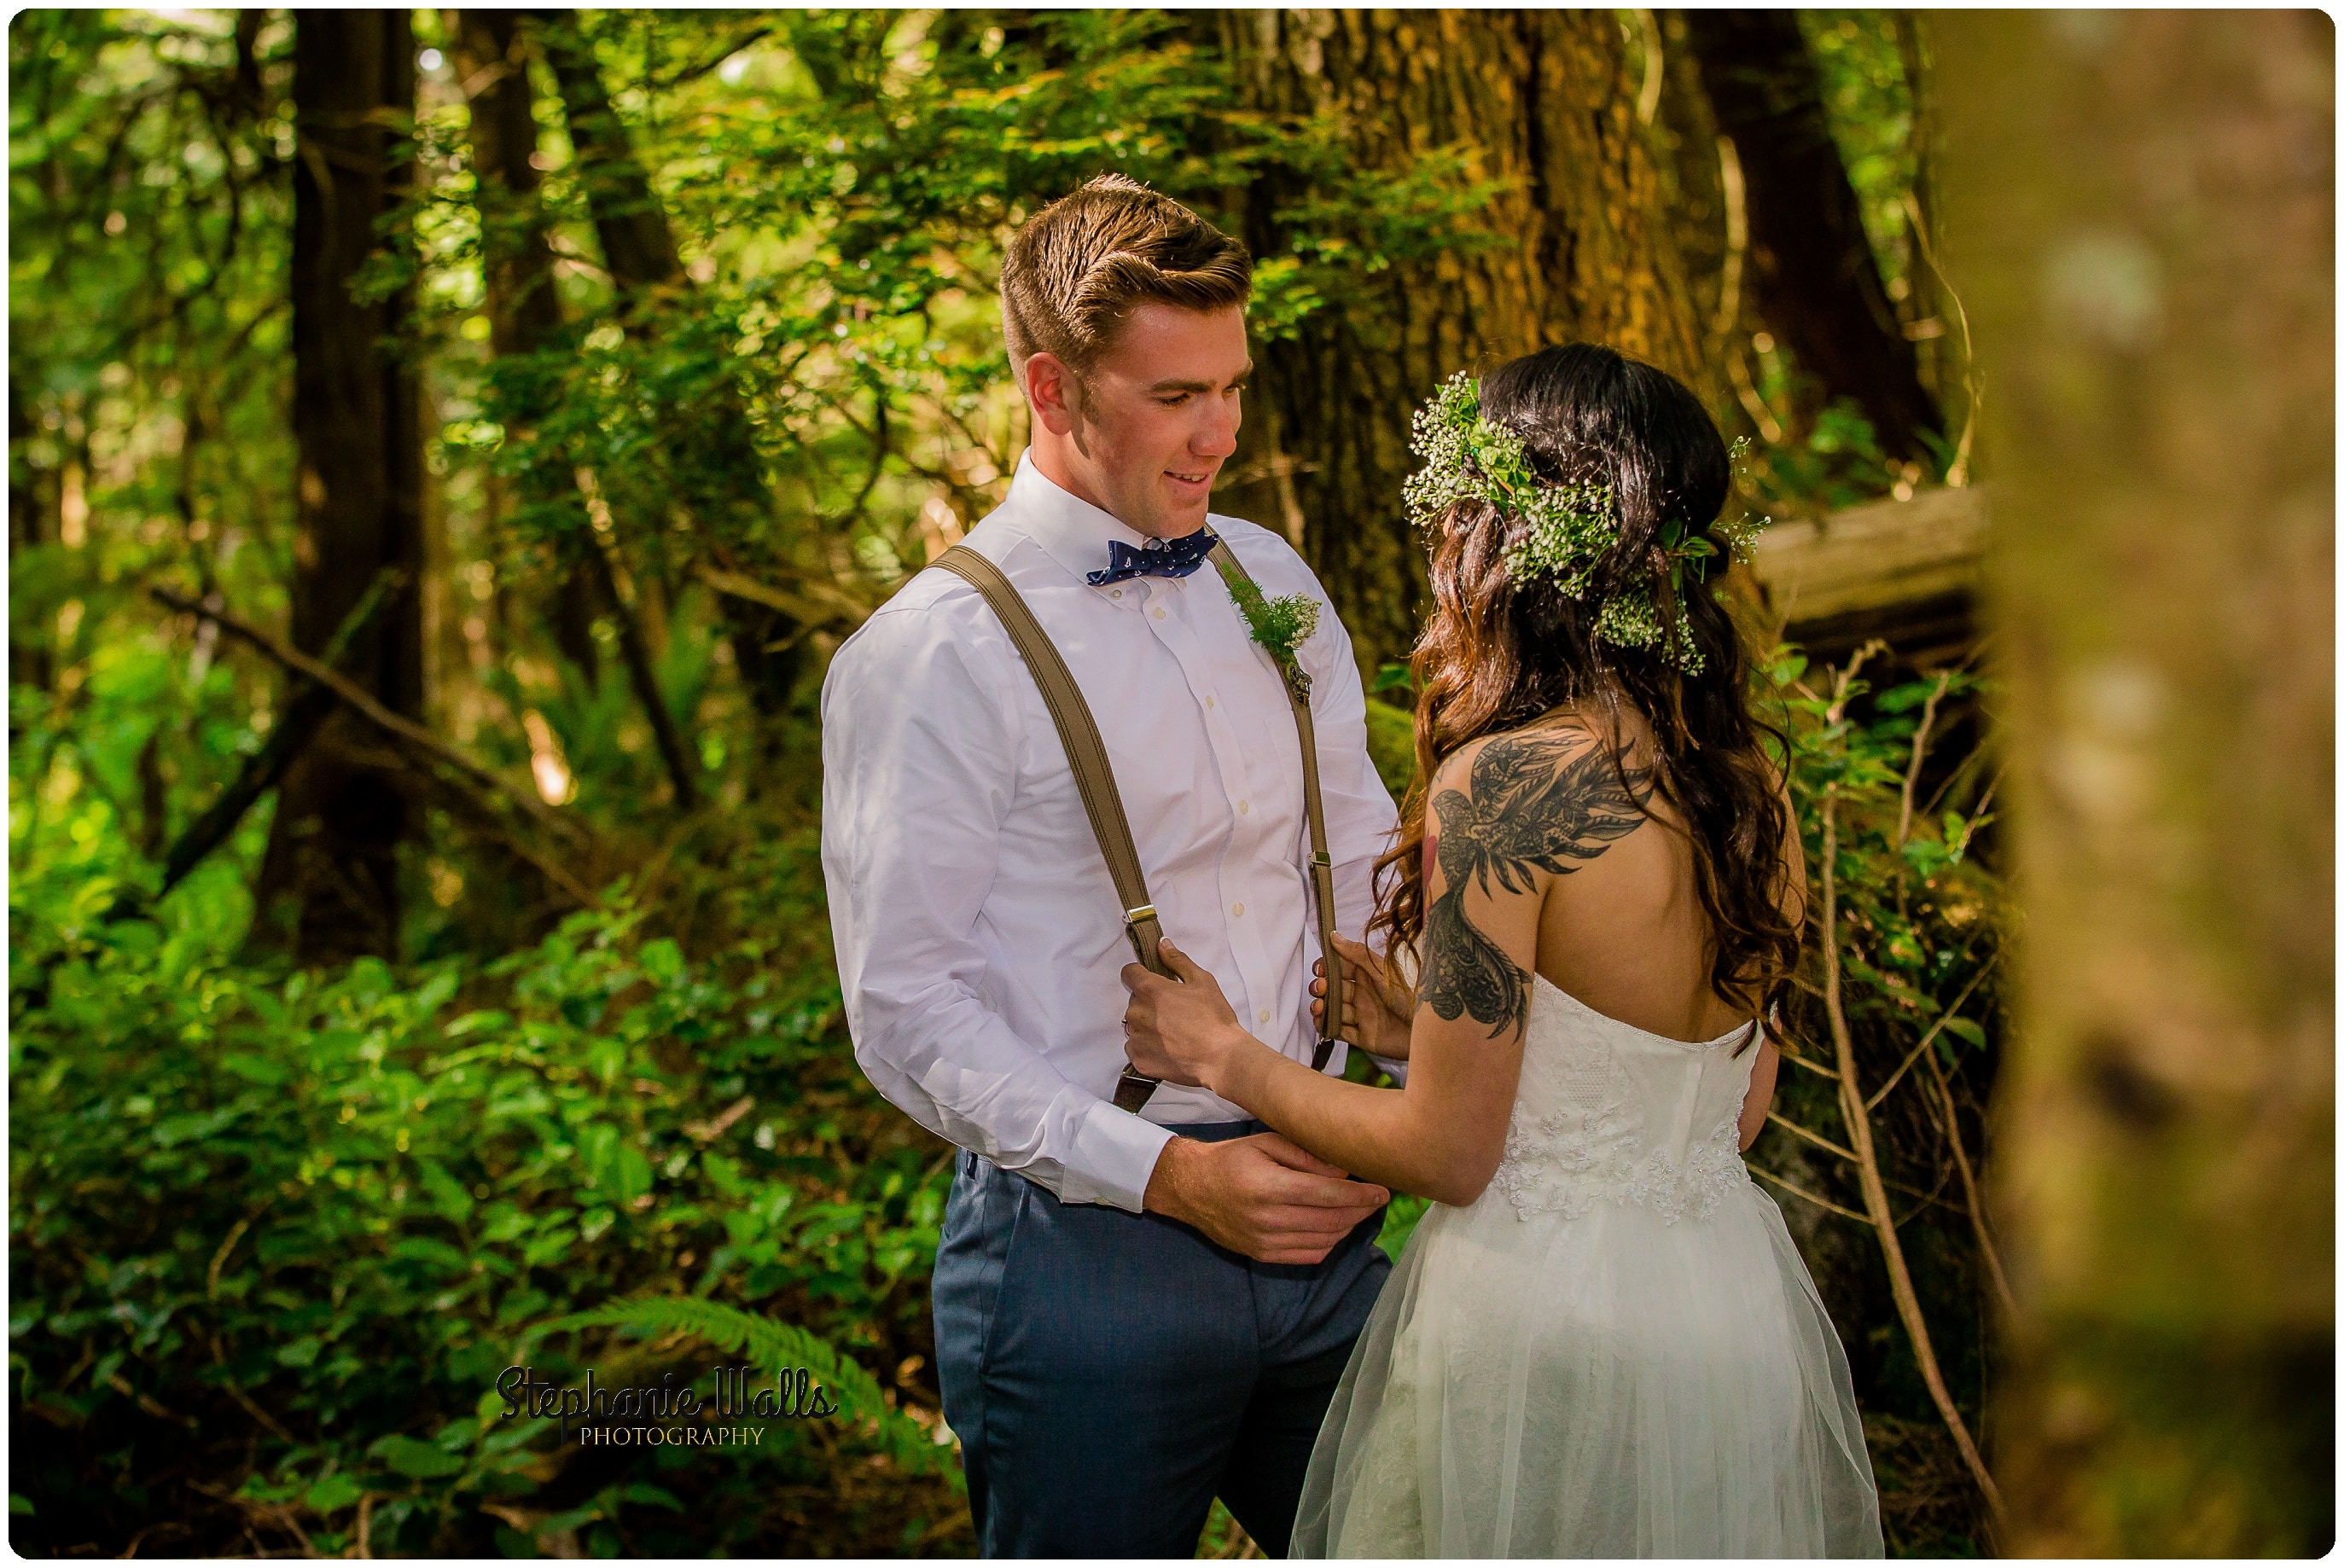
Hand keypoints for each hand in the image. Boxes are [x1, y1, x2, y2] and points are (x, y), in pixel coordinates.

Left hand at [1120, 939, 1250, 1094]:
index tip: (1154, 982)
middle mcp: (1137, 1013)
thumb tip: (1162, 944)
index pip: (1129, 973)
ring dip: (1148, 1026)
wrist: (1221, 1058)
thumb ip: (1178, 961)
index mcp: (1150, 990)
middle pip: (1135, 1001)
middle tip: (1175, 1012)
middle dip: (1150, 1003)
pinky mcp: (1138, 1060)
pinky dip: (1148, 1048)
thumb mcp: (1202, 981)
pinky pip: (1136, 1048)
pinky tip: (1169, 1050)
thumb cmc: (1214, 1018)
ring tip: (1174, 1034)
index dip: (1141, 975)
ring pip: (1135, 1025)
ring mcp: (1135, 1038)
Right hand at [1143, 1132, 1389, 1263]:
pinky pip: (1310, 1255)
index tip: (1383, 1190)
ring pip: (1325, 1240)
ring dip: (1349, 1227)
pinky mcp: (1263, 1256)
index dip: (1361, 1196)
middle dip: (1361, 1211)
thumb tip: (1344, 1172)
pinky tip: (1337, 1226)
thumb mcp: (1267, 1143)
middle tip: (1378, 1199)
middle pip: (1331, 1220)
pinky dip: (1330, 1242)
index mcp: (1269, 1186)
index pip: (1328, 1195)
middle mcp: (1268, 1219)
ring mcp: (1266, 1242)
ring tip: (1360, 1210)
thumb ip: (1307, 1156)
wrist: (1191, 1189)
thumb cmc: (1233, 1159)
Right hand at [1312, 932, 1415, 1060]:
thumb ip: (1357, 954)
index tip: (1320, 968)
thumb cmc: (1409, 998)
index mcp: (1369, 977)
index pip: (1341, 968)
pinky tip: (1322, 1021)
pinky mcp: (1364, 1036)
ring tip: (1319, 1006)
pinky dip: (1327, 1026)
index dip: (1328, 968)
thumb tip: (1335, 937)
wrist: (1422, 1031)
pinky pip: (1339, 1031)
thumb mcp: (1382, 970)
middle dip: (1322, 987)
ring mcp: (1363, 1015)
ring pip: (1334, 1010)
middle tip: (1320, 988)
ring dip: (1322, 1007)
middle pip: (1334, 989)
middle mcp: (1364, 995)